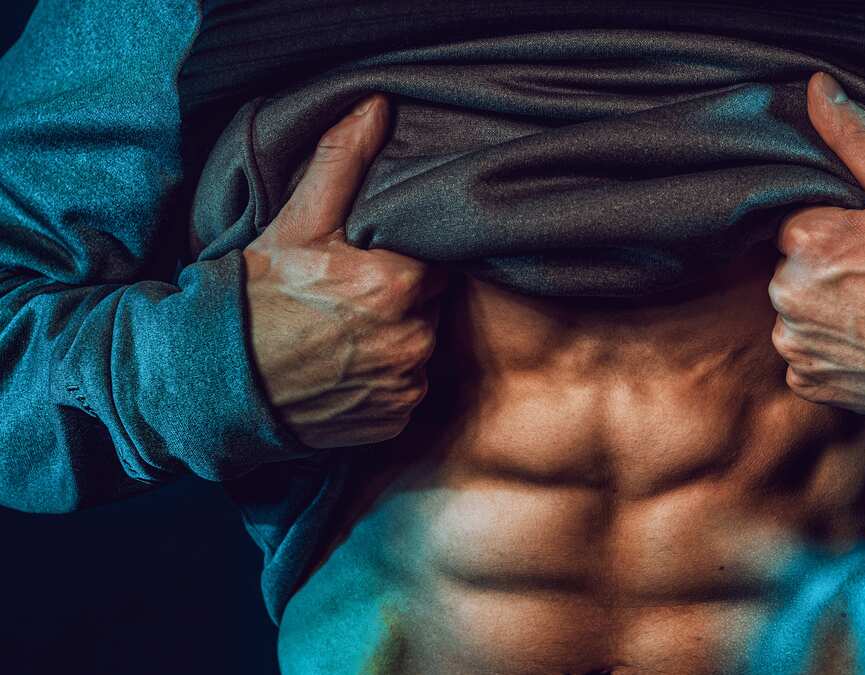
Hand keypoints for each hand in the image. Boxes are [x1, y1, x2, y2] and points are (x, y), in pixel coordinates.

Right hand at [242, 94, 446, 448]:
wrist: (213, 381)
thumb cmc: (255, 297)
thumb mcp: (295, 223)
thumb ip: (341, 164)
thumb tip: (378, 106)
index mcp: (397, 282)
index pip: (436, 257)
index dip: (408, 256)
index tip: (377, 259)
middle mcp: (412, 338)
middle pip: (433, 303)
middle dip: (405, 295)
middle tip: (353, 295)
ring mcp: (404, 384)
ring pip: (423, 346)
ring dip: (398, 338)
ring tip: (346, 333)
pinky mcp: (394, 421)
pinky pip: (408, 390)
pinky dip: (387, 379)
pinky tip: (348, 368)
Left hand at [768, 72, 864, 415]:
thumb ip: (856, 139)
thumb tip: (817, 87)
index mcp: (807, 239)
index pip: (796, 229)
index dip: (832, 236)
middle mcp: (788, 292)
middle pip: (791, 272)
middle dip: (825, 274)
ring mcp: (795, 340)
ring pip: (795, 316)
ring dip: (824, 314)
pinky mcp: (806, 381)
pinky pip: (803, 358)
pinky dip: (828, 354)